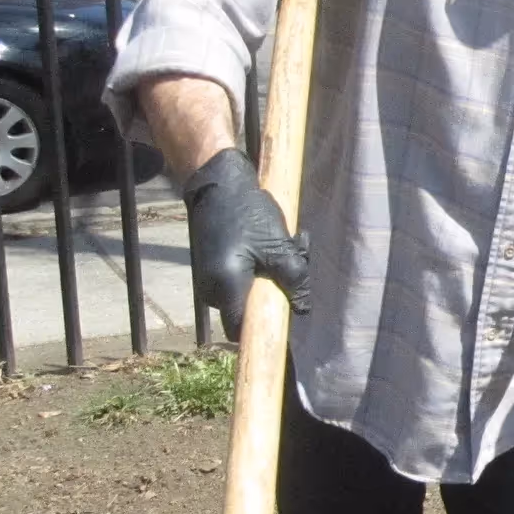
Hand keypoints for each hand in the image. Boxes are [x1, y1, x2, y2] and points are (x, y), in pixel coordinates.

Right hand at [181, 148, 309, 340]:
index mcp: (225, 288)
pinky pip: (241, 278)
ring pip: (249, 291)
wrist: (218, 183)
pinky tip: (274, 240)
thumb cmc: (247, 213)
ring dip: (273, 273)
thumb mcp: (278, 247)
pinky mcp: (214, 267)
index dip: (263, 330)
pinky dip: (261, 265)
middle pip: (249, 308)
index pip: (241, 330)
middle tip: (300, 256)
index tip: (285, 318)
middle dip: (278, 289)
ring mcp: (210, 278)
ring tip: (291, 241)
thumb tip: (303, 310)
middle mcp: (211, 289)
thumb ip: (294, 280)